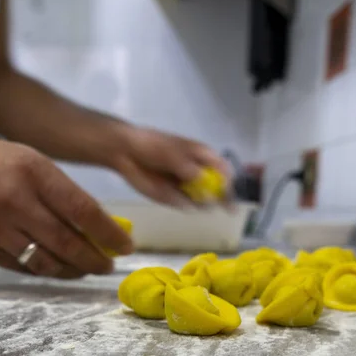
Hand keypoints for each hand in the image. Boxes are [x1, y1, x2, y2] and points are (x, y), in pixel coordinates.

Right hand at [0, 140, 132, 277]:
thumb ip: (69, 197)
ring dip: (72, 271)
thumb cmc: (6, 165)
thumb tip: (104, 232)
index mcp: (35, 173)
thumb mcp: (39, 167)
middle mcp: (14, 201)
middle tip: (108, 266)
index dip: (109, 234)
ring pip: (45, 263)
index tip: (126, 247)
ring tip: (85, 267)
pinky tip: (57, 266)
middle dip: (94, 261)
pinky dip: (46, 271)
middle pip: (66, 244)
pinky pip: (23, 268)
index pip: (83, 211)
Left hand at [115, 127, 230, 207]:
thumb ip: (190, 170)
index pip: (224, 170)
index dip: (228, 181)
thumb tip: (205, 186)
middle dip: (223, 198)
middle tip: (225, 208)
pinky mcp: (177, 198)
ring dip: (205, 203)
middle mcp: (200, 173)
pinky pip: (188, 206)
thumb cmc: (153, 147)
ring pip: (205, 200)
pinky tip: (179, 199)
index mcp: (204, 156)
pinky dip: (188, 206)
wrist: (127, 153)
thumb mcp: (173, 154)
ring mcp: (189, 187)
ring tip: (194, 198)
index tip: (226, 191)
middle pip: (219, 188)